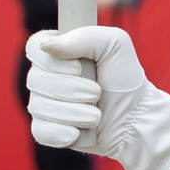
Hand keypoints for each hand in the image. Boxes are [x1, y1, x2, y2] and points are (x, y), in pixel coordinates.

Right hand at [25, 27, 169, 169]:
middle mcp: (44, 76)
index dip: (52, 61)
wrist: (135, 119)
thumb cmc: (125, 79)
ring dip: (73, 113)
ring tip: (96, 115)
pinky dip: (62, 133)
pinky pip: (41, 131)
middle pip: (34, 79)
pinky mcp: (47, 130)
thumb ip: (86, 36)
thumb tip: (48, 46)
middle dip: (70, 89)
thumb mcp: (115, 45)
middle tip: (97, 93)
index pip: (35, 48)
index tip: (78, 69)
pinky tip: (79, 132)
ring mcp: (43, 103)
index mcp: (57, 52)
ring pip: (38, 107)